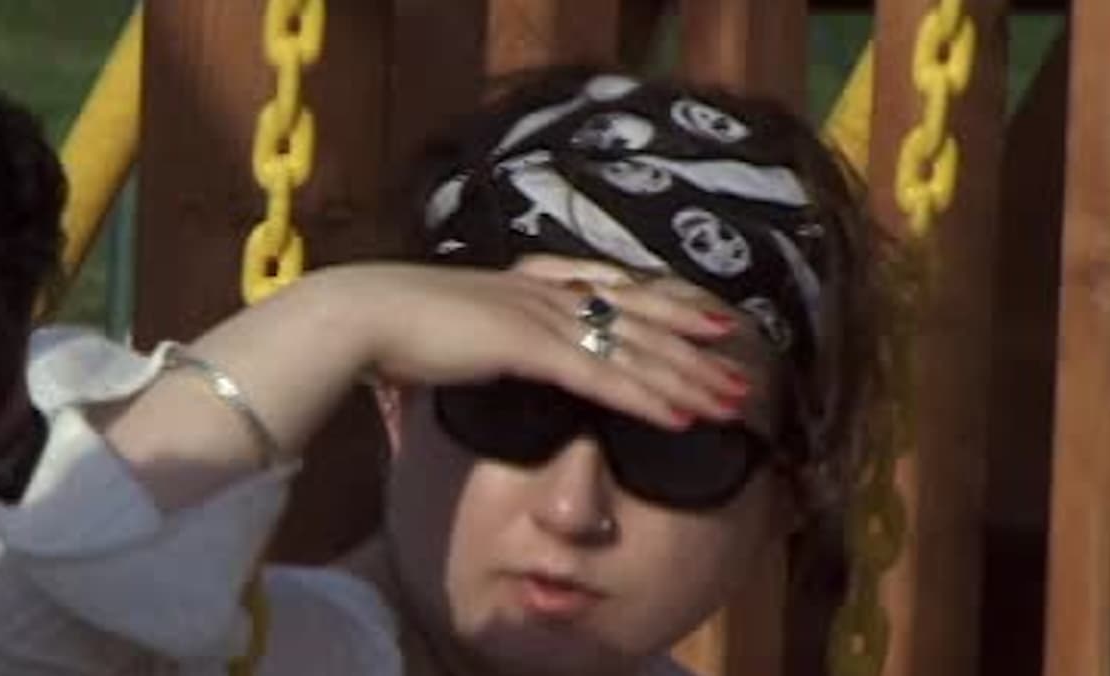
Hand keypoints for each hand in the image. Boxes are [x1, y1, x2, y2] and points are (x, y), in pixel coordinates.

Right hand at [305, 261, 748, 429]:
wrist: (363, 315)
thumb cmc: (396, 327)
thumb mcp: (459, 330)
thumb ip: (489, 339)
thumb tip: (495, 356)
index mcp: (532, 283)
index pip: (618, 291)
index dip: (672, 307)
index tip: (714, 322)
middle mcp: (547, 293)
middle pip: (641, 320)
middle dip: (697, 350)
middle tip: (745, 373)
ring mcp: (541, 317)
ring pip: (633, 352)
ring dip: (688, 380)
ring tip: (733, 401)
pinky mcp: (530, 347)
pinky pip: (602, 378)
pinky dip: (647, 398)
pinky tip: (682, 417)